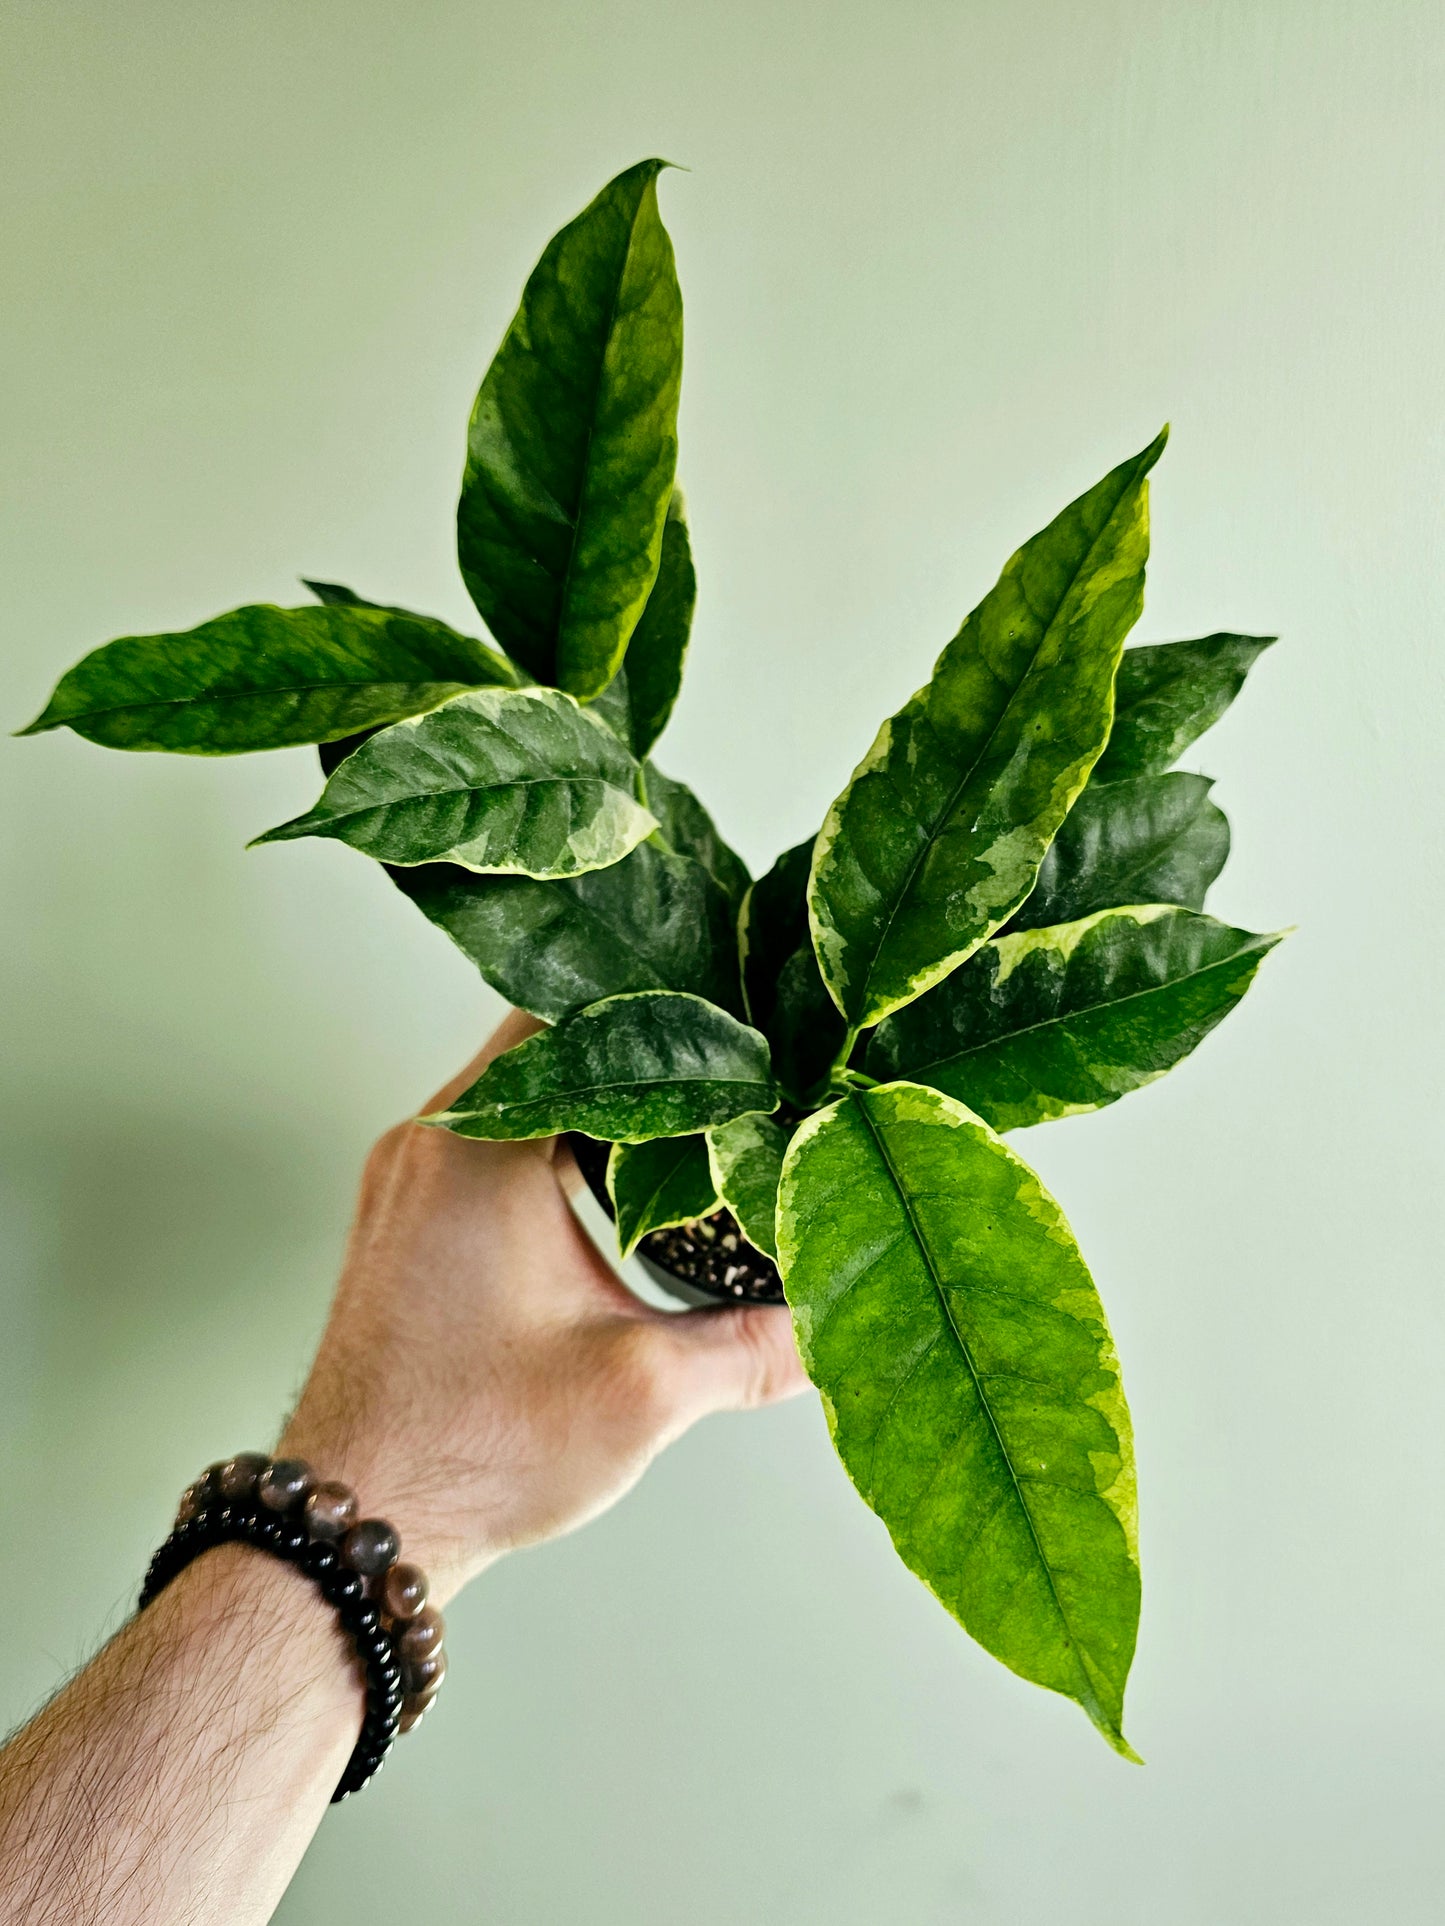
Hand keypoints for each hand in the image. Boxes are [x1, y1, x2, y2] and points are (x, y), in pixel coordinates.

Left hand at [278, 1009, 807, 1604]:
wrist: (356, 1522)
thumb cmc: (472, 1450)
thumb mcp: (642, 1392)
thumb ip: (754, 1345)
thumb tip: (838, 1318)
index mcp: (479, 1148)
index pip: (575, 1012)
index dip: (664, 1001)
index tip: (737, 1009)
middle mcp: (431, 1143)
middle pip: (550, 1045)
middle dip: (645, 1054)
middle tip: (735, 1061)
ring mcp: (409, 1181)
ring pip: (521, 1095)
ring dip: (599, 1102)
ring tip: (694, 1116)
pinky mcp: (406, 1223)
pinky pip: (491, 1143)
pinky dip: (557, 1144)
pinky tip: (619, 1184)